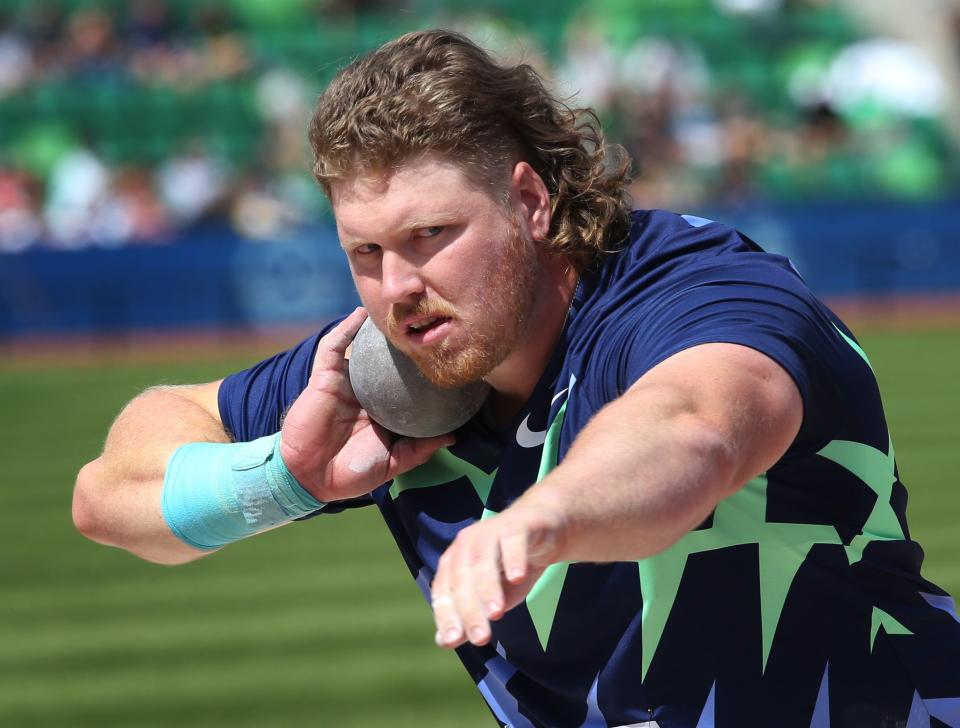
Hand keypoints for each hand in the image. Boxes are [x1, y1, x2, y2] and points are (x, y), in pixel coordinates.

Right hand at [280, 308, 453, 501]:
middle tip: (426, 326)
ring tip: (396, 311)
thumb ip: (421, 449)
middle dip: (403, 345)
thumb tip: (454, 437)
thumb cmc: (352, 473)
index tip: (444, 360)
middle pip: (386, 363)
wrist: (311, 478)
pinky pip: (333, 347)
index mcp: (382, 410)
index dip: (421, 373)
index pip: (405, 386)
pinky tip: (360, 315)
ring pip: (362, 349)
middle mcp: (365, 392)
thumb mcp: (394, 462)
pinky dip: (345, 329)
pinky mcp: (324, 377)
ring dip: (375, 331)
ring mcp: (345, 383)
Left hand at [430, 499, 566, 648]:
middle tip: (480, 638)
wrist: (545, 530)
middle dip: (469, 609)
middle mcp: (467, 544)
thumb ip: (470, 616)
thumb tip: (444, 641)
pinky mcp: (517, 523)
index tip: (454, 640)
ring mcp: (490, 531)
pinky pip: (512, 539)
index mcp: (455, 560)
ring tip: (496, 612)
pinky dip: (513, 557)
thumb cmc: (512, 566)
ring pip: (483, 559)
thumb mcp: (493, 597)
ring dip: (487, 587)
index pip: (444, 589)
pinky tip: (517, 576)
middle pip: (462, 578)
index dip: (447, 614)